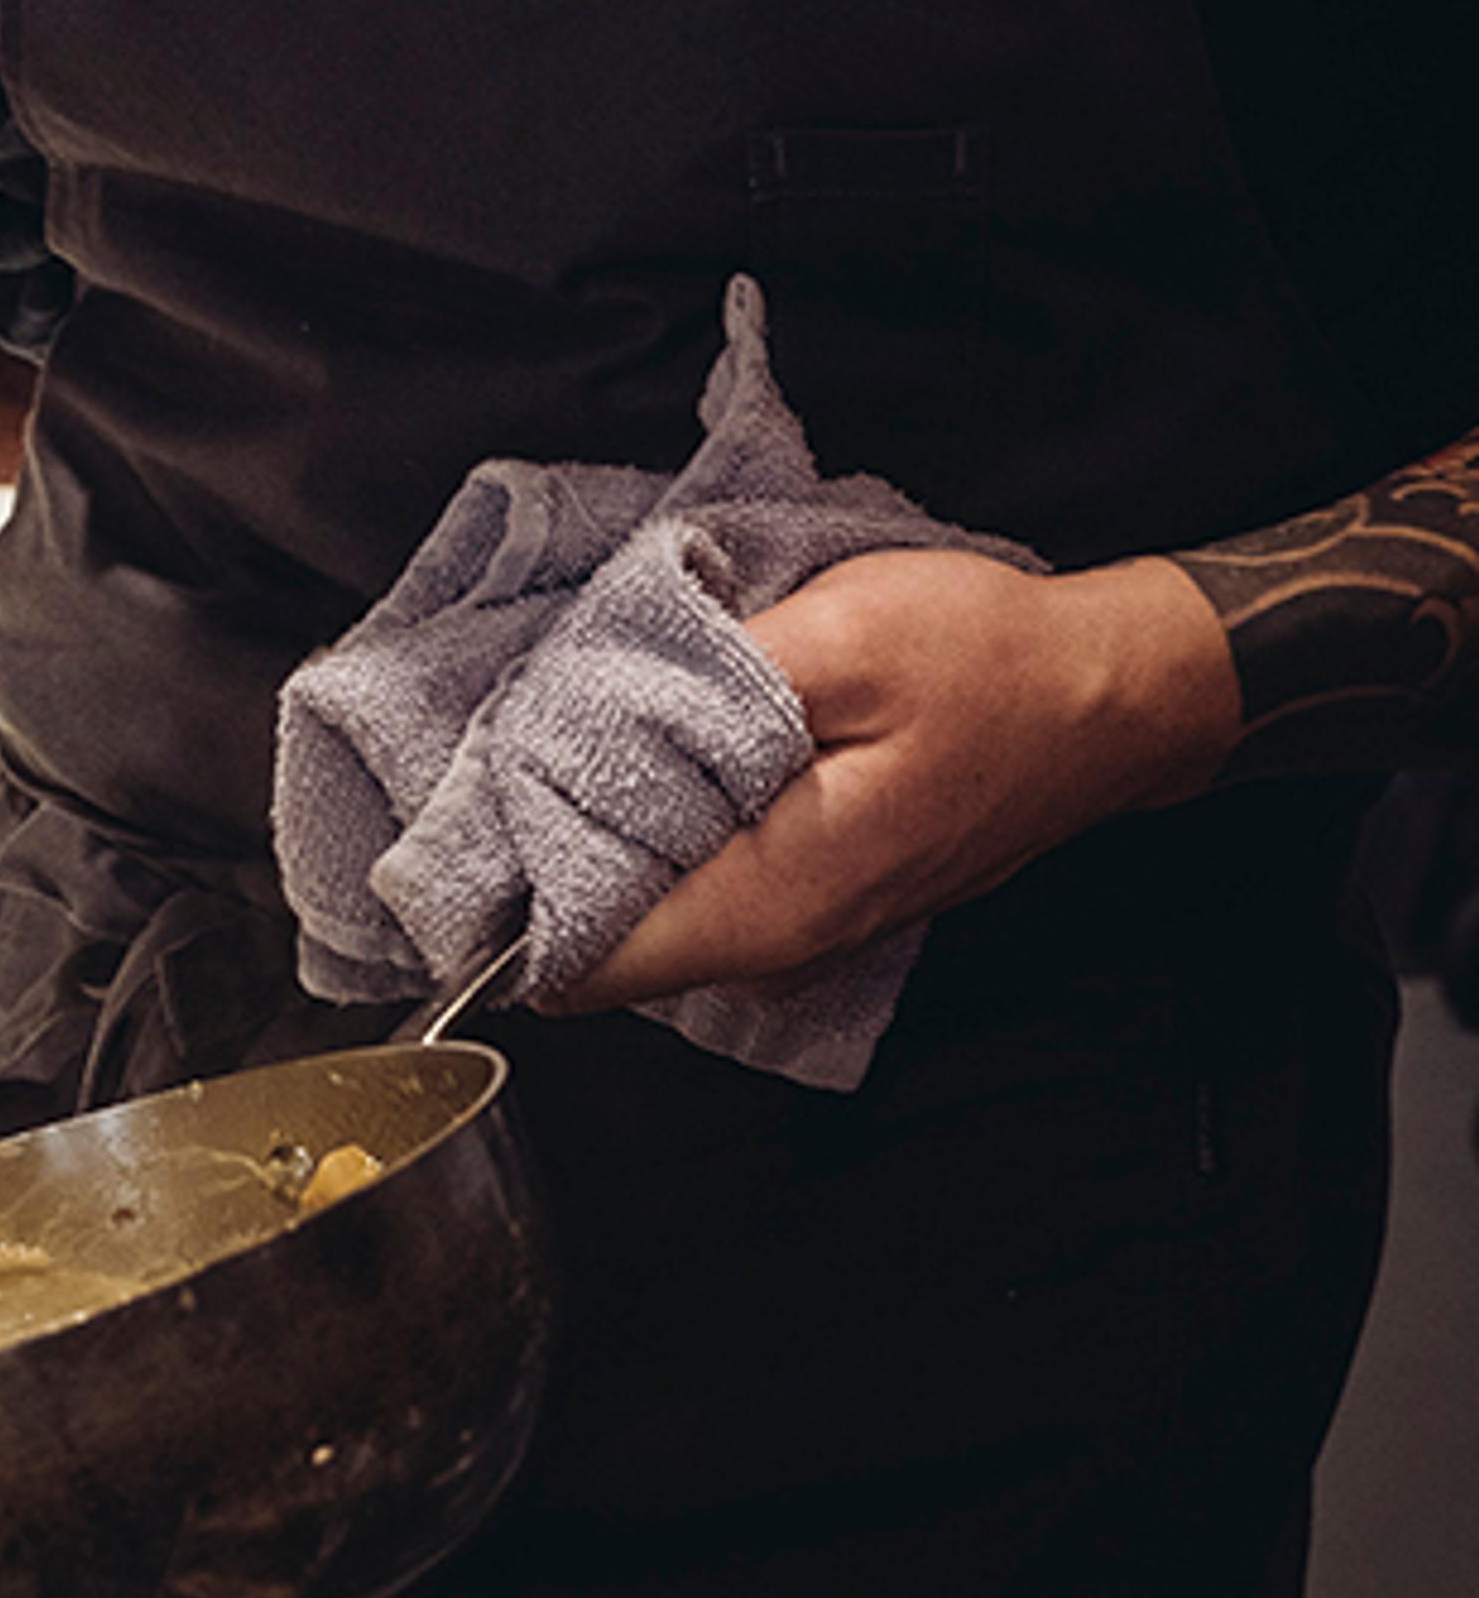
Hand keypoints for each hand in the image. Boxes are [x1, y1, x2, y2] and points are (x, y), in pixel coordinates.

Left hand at [562, 547, 1241, 1009]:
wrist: (1114, 694)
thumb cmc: (990, 662)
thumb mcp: (838, 636)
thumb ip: (701, 691)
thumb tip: (578, 728)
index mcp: (772, 898)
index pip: (586, 961)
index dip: (514, 888)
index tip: (483, 802)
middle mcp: (781, 941)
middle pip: (604, 936)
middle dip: (548, 846)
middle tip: (526, 732)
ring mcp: (803, 926)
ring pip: (651, 906)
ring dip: (606, 827)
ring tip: (591, 722)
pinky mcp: (816, 890)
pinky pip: (700, 878)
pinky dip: (665, 821)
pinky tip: (666, 741)